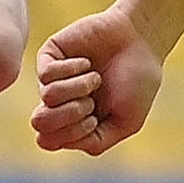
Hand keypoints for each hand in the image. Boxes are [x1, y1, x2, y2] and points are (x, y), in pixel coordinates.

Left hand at [29, 5, 164, 154]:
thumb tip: (45, 142)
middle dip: (70, 115)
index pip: (49, 141)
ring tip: (96, 78)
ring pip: (48, 97)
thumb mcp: (126, 123)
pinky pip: (46, 73)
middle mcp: (59, 103)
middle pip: (40, 123)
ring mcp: (53, 79)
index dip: (72, 135)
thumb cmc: (138, 82)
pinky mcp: (49, 56)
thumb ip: (94, 142)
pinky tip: (87, 63)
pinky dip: (72, 70)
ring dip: (78, 89)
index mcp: (73, 123)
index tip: (94, 121)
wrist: (143, 41)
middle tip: (91, 103)